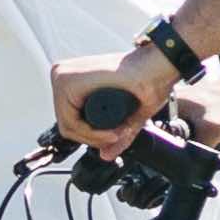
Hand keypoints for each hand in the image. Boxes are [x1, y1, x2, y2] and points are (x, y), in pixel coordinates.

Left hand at [54, 44, 169, 143]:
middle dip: (91, 139)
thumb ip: (116, 135)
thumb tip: (105, 156)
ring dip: (93, 138)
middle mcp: (62, 74)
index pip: (68, 119)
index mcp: (71, 78)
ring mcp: (62, 75)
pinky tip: (109, 133)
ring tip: (115, 135)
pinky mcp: (68, 80)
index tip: (114, 138)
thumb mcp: (126, 113)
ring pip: (68, 125)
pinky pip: (70, 121)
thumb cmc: (146, 79)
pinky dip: (89, 134)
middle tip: (116, 138)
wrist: (157, 64)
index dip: (91, 137)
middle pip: (66, 123)